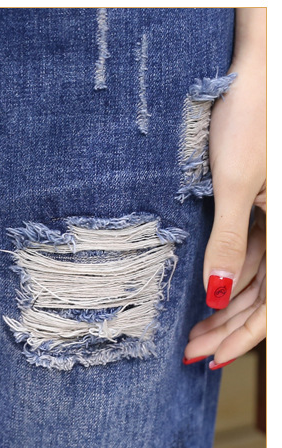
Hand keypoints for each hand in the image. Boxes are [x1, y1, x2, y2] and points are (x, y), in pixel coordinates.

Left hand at [183, 48, 266, 368]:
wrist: (257, 70)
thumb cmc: (252, 117)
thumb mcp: (234, 185)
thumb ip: (228, 243)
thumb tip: (218, 295)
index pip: (272, 304)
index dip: (241, 337)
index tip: (210, 360)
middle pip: (262, 296)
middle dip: (227, 329)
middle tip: (191, 353)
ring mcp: (274, 218)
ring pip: (253, 278)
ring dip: (223, 307)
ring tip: (191, 332)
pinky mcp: (258, 204)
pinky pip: (247, 252)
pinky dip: (227, 276)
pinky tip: (206, 292)